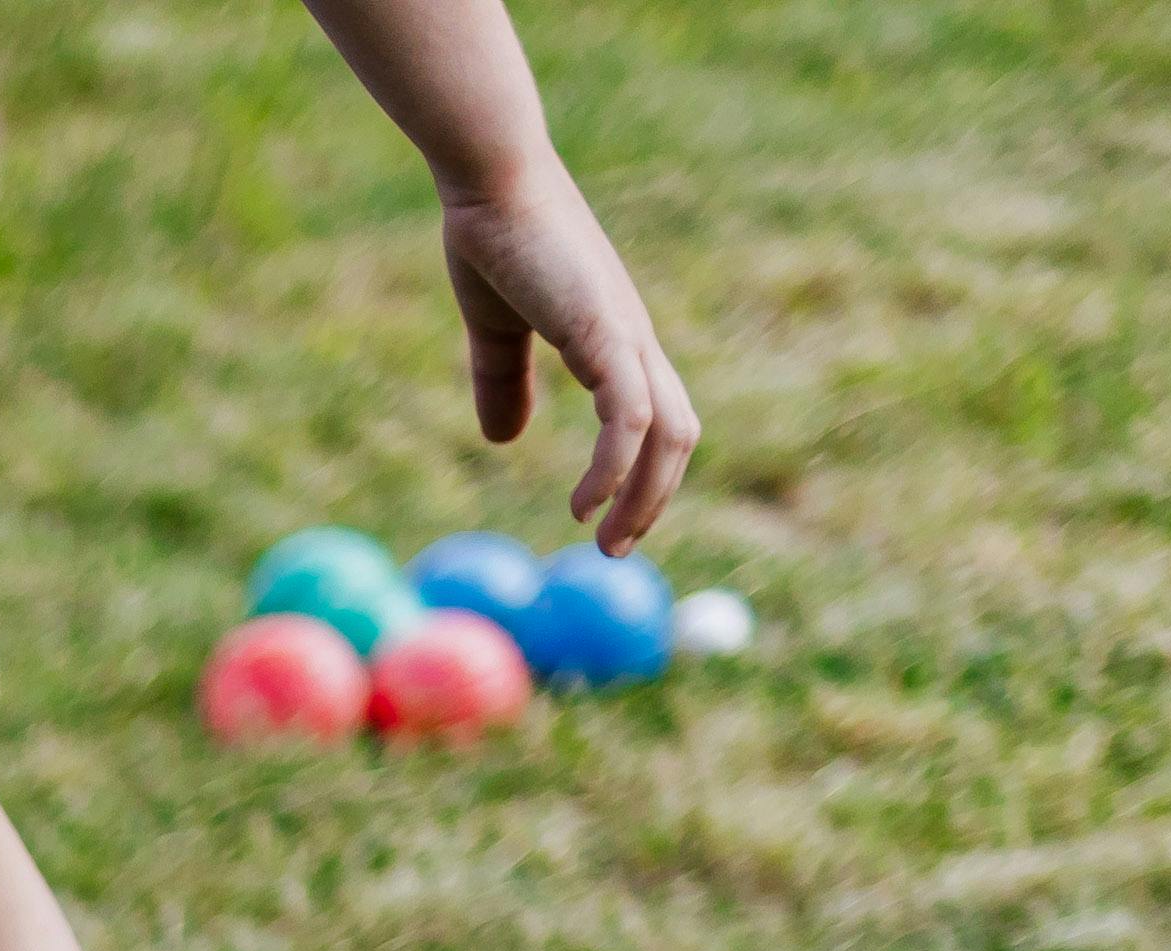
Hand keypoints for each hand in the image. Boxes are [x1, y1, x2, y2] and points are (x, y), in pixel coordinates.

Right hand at [434, 153, 694, 550]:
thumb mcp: (496, 328)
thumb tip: (505, 438)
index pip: (656, 416)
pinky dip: (615, 468)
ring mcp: (625, 335)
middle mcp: (633, 339)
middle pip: (676, 433)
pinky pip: (628, 416)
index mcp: (614, 337)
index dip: (643, 472)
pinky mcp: (605, 333)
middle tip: (613, 550)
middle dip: (654, 499)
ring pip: (664, 433)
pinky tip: (583, 504)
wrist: (494, 179)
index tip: (607, 520)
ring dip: (644, 497)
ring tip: (605, 543)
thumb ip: (503, 381)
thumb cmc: (496, 237)